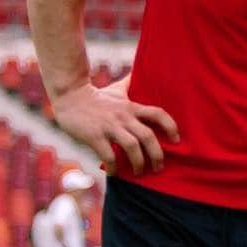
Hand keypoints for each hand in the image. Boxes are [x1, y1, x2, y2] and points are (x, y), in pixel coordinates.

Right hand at [52, 80, 178, 174]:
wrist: (69, 96)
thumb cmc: (96, 97)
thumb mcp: (117, 89)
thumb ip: (130, 85)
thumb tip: (140, 73)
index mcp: (131, 107)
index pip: (158, 114)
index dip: (171, 126)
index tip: (177, 140)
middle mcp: (123, 117)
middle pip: (148, 136)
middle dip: (157, 155)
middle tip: (159, 167)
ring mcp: (109, 126)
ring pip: (132, 147)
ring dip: (138, 163)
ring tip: (138, 173)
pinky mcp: (94, 136)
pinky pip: (109, 155)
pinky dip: (114, 167)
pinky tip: (114, 173)